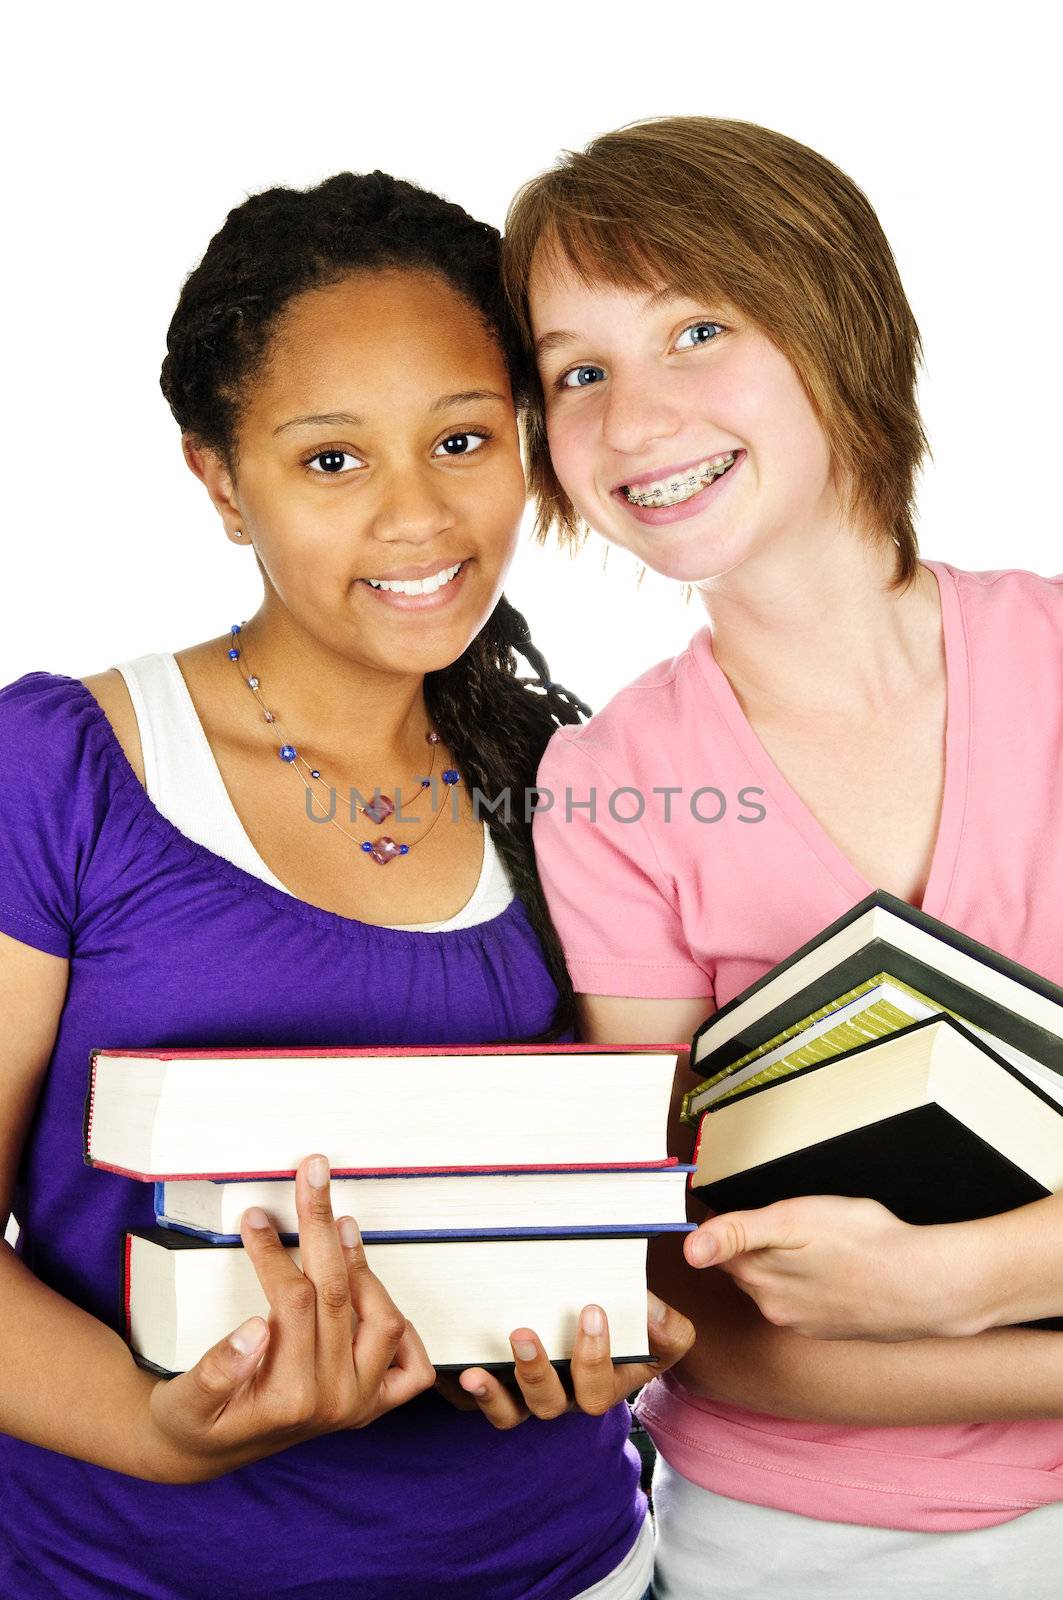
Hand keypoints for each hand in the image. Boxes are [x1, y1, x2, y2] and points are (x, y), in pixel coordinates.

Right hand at [141, 1155, 435, 1480]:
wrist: (206, 1451)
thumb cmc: (195, 1419)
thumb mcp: (185, 1401)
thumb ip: (217, 1370)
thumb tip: (252, 1333)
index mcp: (289, 1398)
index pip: (293, 1301)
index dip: (275, 1250)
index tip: (258, 1217)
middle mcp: (335, 1402)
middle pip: (338, 1295)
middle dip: (321, 1225)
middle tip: (312, 1174)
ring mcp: (359, 1404)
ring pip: (382, 1318)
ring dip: (362, 1264)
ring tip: (337, 1225)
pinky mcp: (372, 1405)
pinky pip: (411, 1366)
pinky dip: (403, 1327)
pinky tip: (372, 1290)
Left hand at [451, 1292, 694, 1429]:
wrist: (610, 1336)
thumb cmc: (634, 1333)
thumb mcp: (661, 1334)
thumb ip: (666, 1328)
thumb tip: (650, 1309)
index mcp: (603, 1388)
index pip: (600, 1389)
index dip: (595, 1357)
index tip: (591, 1310)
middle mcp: (565, 1399)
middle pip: (550, 1405)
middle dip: (535, 1373)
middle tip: (522, 1333)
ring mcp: (529, 1399)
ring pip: (510, 1414)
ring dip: (492, 1394)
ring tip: (474, 1371)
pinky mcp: (498, 1392)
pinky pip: (476, 1404)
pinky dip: (460, 1391)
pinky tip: (448, 1370)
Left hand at [684, 1194, 973, 1340]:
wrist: (926, 1286)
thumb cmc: (865, 1242)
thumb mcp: (795, 1219)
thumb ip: (738, 1232)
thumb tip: (689, 1249)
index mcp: (756, 1275)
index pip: (717, 1246)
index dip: (730, 1224)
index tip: (752, 1213)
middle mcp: (771, 1306)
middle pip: (744, 1265)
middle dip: (759, 1243)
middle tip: (800, 1223)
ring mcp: (800, 1321)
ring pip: (775, 1281)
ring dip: (787, 1262)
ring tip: (825, 1245)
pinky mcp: (826, 1329)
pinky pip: (803, 1299)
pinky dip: (813, 1282)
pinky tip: (840, 1269)